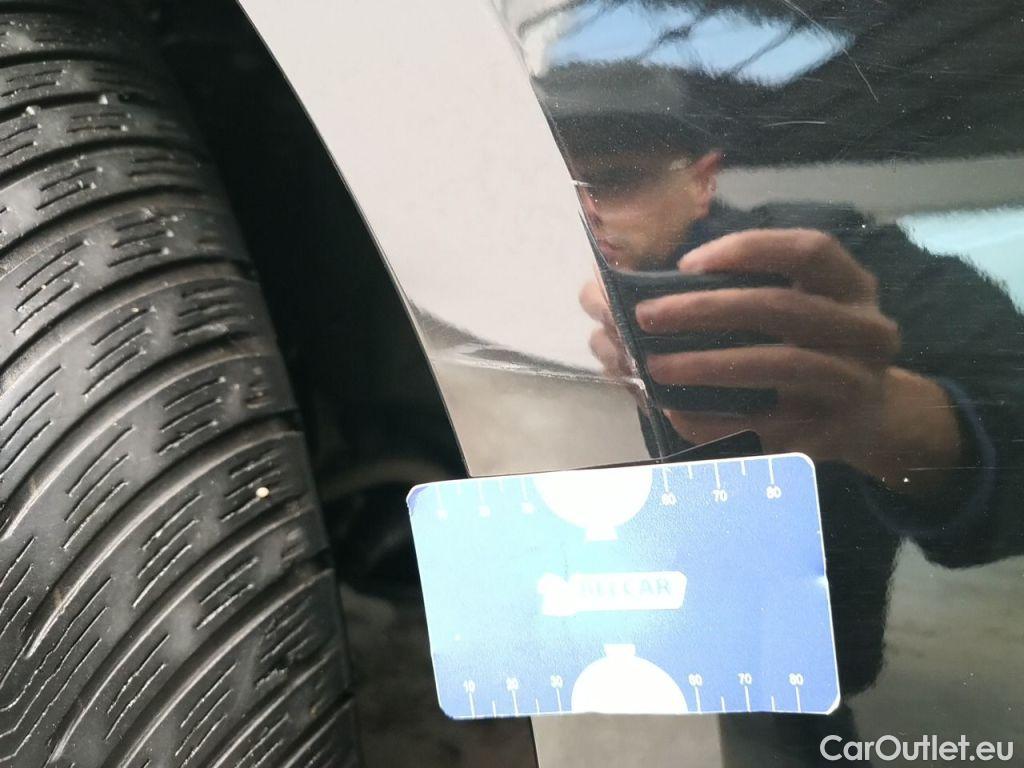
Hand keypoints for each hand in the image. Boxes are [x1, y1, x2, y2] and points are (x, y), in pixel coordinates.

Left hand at [582, 229, 963, 494]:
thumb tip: (611, 285)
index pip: (807, 250)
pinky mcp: (832, 432)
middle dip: (706, 310)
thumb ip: (726, 287)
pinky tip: (673, 412)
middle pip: (783, 307)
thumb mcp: (789, 305)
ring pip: (779, 365)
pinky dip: (714, 418)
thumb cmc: (807, 346)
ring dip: (708, 364)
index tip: (686, 264)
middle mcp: (865, 329)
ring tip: (654, 367)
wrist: (870, 417)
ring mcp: (854, 382)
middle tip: (646, 317)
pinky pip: (766, 425)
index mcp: (850, 285)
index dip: (748, 251)